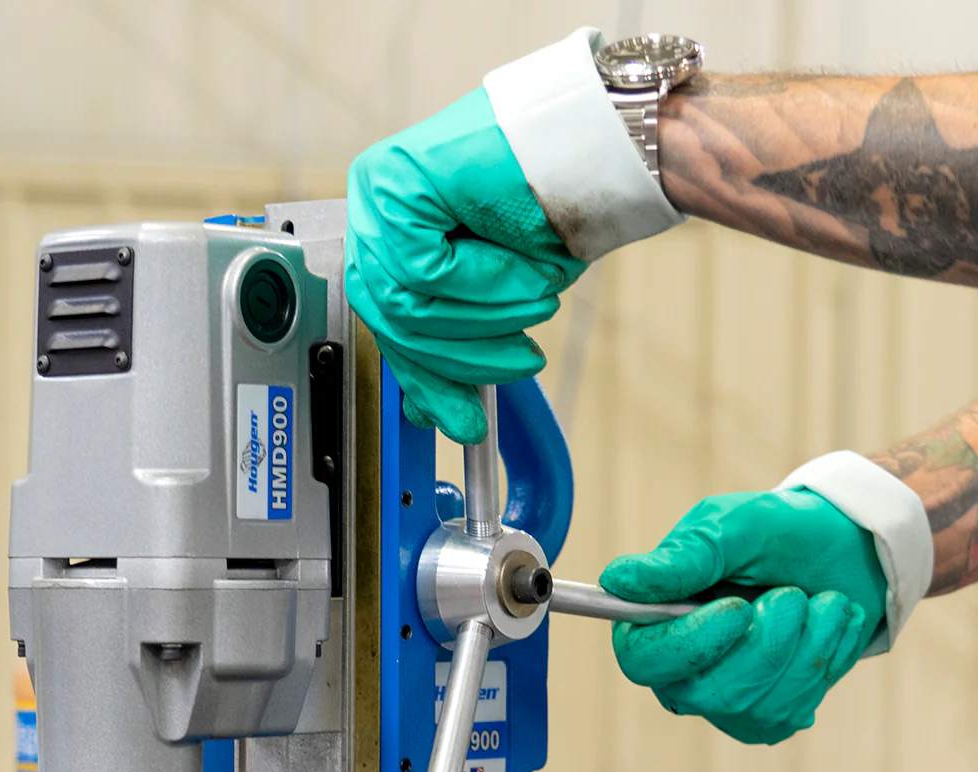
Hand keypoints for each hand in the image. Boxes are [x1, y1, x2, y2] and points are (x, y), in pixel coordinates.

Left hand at [345, 88, 584, 444]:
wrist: (602, 146)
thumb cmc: (553, 211)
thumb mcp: (497, 303)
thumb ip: (451, 349)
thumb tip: (424, 416)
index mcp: (390, 236)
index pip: (388, 325)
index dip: (426, 379)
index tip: (462, 419)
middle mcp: (374, 211)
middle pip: (389, 320)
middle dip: (458, 356)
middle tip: (520, 363)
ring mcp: (379, 192)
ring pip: (404, 303)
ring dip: (483, 317)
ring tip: (536, 301)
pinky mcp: (396, 181)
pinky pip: (422, 269)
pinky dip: (480, 282)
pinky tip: (521, 270)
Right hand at [600, 488, 888, 744]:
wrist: (846, 551)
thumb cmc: (779, 533)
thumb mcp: (734, 528)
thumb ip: (683, 558)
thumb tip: (618, 580)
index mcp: (651, 621)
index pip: (642, 660)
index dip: (691, 644)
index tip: (738, 608)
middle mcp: (678, 669)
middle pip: (707, 692)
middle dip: (766, 643)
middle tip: (792, 596)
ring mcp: (722, 700)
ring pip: (755, 705)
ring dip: (805, 646)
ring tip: (819, 603)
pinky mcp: (765, 717)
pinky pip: (790, 711)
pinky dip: (822, 662)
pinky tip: (825, 630)